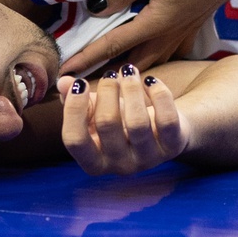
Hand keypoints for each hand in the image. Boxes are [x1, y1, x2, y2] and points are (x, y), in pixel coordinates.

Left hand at [60, 0, 237, 75]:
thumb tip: (95, 9)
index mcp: (155, 23)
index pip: (112, 46)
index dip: (86, 60)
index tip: (65, 75)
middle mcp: (166, 36)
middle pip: (129, 66)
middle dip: (104, 80)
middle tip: (82, 91)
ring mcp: (180, 36)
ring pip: (149, 65)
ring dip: (126, 77)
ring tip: (108, 87)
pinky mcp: (190, 30)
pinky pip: (166, 56)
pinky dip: (151, 66)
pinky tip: (147, 68)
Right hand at [60, 69, 190, 175]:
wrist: (165, 129)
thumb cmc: (122, 120)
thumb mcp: (96, 112)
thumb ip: (75, 99)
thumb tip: (64, 82)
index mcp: (94, 162)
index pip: (74, 140)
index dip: (73, 109)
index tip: (80, 83)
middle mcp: (119, 166)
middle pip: (107, 124)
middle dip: (106, 91)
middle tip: (110, 74)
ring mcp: (148, 159)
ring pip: (137, 122)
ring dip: (130, 88)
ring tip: (128, 70)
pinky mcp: (173, 146)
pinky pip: (167, 119)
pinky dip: (158, 94)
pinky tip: (151, 80)